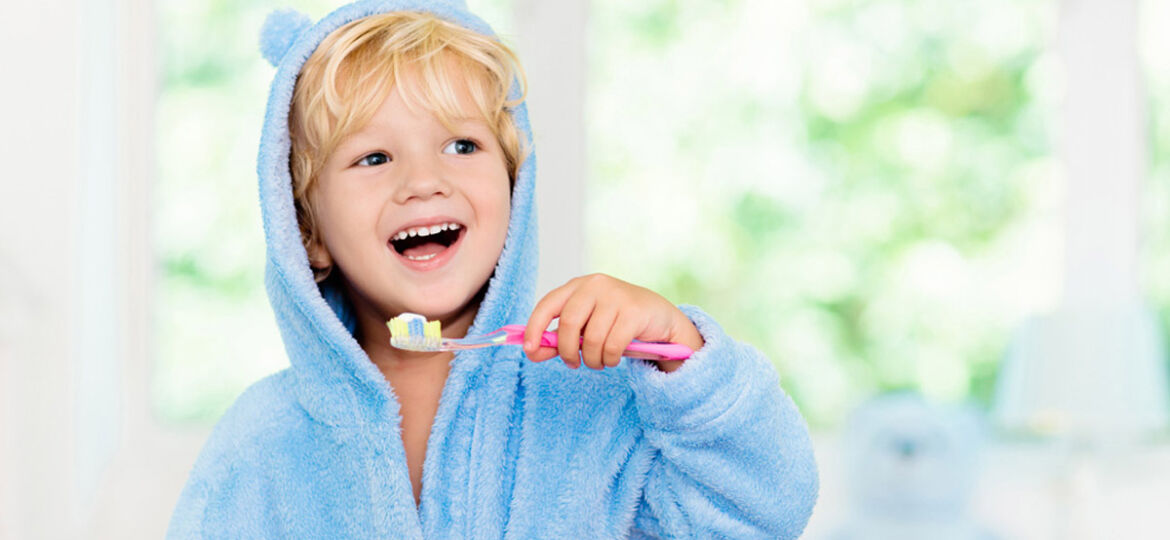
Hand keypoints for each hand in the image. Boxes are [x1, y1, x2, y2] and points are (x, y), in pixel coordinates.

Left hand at [522, 273, 703, 372]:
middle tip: (573, 364)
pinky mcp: (634, 311)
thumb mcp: (586, 328)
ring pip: (591, 339)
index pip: (548, 304)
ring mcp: (616, 296)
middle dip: (567, 351)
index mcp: (578, 286)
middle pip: (568, 323)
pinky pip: (612, 346)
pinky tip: (613, 358)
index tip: (530, 350)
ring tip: (599, 362)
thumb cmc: (618, 323)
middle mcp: (595, 286)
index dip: (535, 328)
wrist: (661, 319)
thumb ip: (559, 339)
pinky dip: (609, 360)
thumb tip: (533, 352)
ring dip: (592, 360)